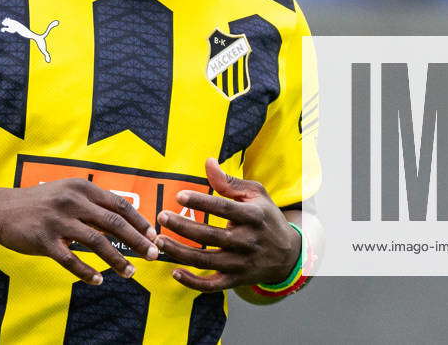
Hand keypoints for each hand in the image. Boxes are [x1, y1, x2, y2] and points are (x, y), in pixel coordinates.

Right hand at [0, 178, 158, 283]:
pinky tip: (98, 281)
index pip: (119, 204)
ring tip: (130, 273)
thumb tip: (123, 219)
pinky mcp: (44, 240)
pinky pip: (71, 260)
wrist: (1, 210)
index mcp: (82, 187)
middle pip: (114, 223)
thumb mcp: (68, 192)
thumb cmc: (40, 203)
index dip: (139, 221)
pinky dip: (87, 272)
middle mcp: (73, 201)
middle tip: (152, 255)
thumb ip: (92, 202)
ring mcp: (59, 221)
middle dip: (137, 241)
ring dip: (117, 260)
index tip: (152, 235)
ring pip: (97, 243)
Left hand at [155, 158, 300, 291]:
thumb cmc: (266, 218)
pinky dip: (192, 282)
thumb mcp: (257, 194)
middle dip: (184, 227)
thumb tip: (208, 162)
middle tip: (162, 216)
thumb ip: (230, 181)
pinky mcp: (236, 281)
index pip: (224, 209)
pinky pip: (211, 285)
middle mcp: (248, 241)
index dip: (201, 203)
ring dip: (180, 252)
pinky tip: (174, 271)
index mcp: (253, 216)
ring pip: (206, 261)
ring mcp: (241, 264)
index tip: (179, 196)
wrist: (288, 254)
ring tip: (159, 240)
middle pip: (211, 236)